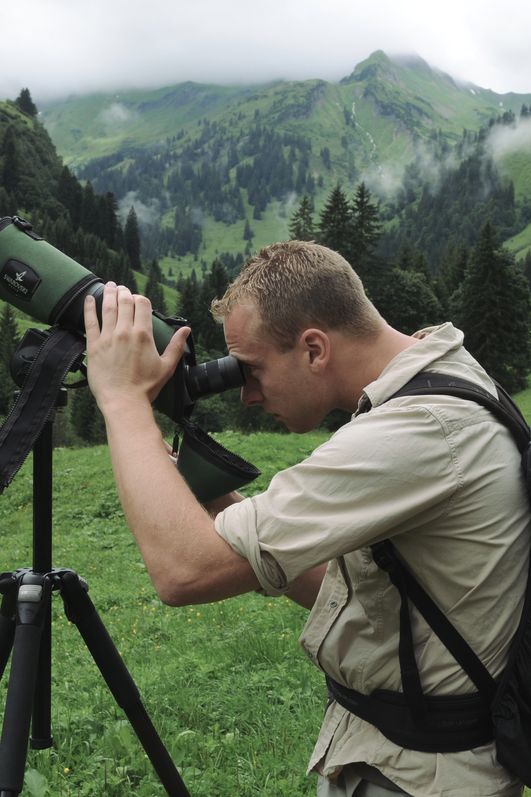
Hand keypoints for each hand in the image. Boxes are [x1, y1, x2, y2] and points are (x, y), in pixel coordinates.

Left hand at [84, 282, 189, 411]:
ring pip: (107, 308)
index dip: (140, 298)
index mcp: (143, 334)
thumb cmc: (146, 387)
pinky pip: (90, 322)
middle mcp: (125, 332)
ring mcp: (107, 337)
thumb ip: (177, 346)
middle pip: (124, 302)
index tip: (138, 300)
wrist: (123, 401)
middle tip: (122, 289)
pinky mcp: (93, 346)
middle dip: (124, 292)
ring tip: (109, 286)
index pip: (142, 305)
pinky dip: (89, 308)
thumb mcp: (167, 367)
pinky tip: (88, 298)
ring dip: (108, 294)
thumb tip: (186, 329)